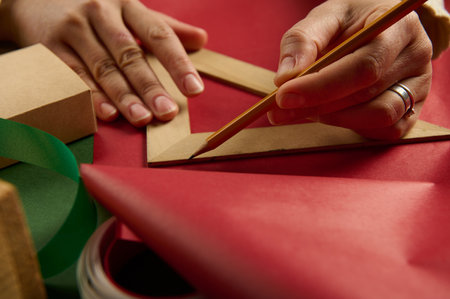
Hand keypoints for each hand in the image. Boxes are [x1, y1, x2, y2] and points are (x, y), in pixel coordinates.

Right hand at [0, 0, 206, 126]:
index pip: (159, 34)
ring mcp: (75, 28)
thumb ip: (164, 26)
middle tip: (167, 112)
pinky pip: (74, 75)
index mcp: (128, 5)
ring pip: (104, 68)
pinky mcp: (51, 45)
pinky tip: (109, 114)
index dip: (178, 63)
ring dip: (124, 96)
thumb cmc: (96, 10)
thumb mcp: (130, 10)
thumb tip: (202, 39)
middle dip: (150, 86)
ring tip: (143, 119)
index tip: (194, 89)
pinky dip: (92, 96)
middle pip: (130, 55)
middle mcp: (102, 13)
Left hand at [269, 0, 432, 139]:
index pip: (363, 65)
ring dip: (334, 118)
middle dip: (316, 106)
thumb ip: (302, 41)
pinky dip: (354, 127)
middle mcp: (415, 56)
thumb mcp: (325, 17)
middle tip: (280, 111)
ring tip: (306, 108)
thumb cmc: (352, 21)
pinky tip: (332, 113)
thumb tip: (285, 77)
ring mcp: (420, 86)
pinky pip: (385, 130)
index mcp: (398, 26)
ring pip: (377, 116)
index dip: (321, 86)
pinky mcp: (413, 109)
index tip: (283, 96)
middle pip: (366, 93)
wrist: (379, 25)